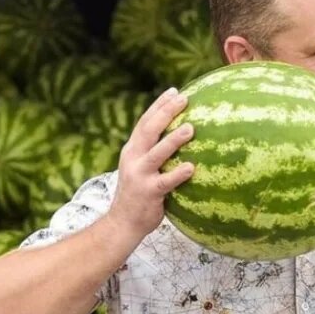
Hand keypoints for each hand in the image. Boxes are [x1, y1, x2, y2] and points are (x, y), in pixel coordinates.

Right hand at [107, 87, 194, 236]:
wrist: (123, 222)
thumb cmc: (140, 193)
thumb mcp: (141, 167)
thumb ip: (154, 152)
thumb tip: (182, 135)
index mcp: (132, 150)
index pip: (145, 122)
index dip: (159, 105)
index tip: (175, 91)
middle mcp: (133, 158)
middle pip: (149, 130)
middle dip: (166, 112)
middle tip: (184, 100)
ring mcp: (139, 175)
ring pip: (157, 153)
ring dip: (173, 139)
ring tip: (190, 128)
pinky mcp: (148, 192)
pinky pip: (165, 181)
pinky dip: (178, 174)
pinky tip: (191, 167)